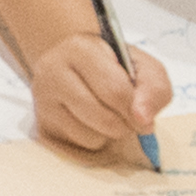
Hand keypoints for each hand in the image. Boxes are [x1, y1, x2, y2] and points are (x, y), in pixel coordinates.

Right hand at [28, 34, 176, 163]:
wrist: (77, 67)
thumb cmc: (114, 66)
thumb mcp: (142, 66)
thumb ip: (154, 87)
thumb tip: (143, 120)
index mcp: (79, 48)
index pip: (115, 89)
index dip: (137, 108)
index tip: (144, 116)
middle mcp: (52, 71)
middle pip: (103, 117)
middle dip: (126, 125)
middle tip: (132, 119)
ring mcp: (42, 100)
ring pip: (91, 136)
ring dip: (111, 134)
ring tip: (109, 115)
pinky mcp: (41, 125)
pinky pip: (80, 147)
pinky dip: (95, 140)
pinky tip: (92, 123)